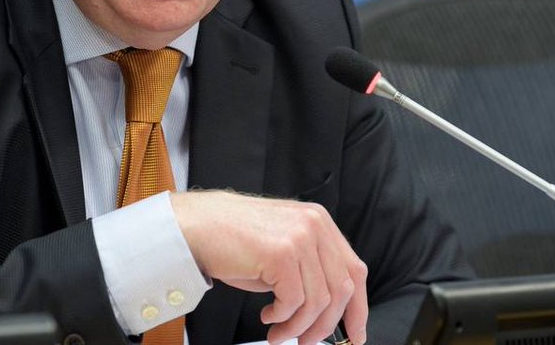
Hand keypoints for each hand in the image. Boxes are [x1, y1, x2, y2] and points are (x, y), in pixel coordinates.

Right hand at [169, 190, 367, 344]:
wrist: (196, 226)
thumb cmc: (232, 241)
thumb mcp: (282, 249)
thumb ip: (309, 268)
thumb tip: (329, 312)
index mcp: (320, 222)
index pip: (354, 269)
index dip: (358, 307)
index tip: (354, 333)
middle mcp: (315, 225)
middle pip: (342, 289)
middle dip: (325, 325)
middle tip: (305, 341)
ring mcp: (300, 237)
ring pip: (319, 301)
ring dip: (298, 326)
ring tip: (278, 332)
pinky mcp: (281, 253)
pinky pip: (294, 302)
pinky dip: (282, 318)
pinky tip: (266, 316)